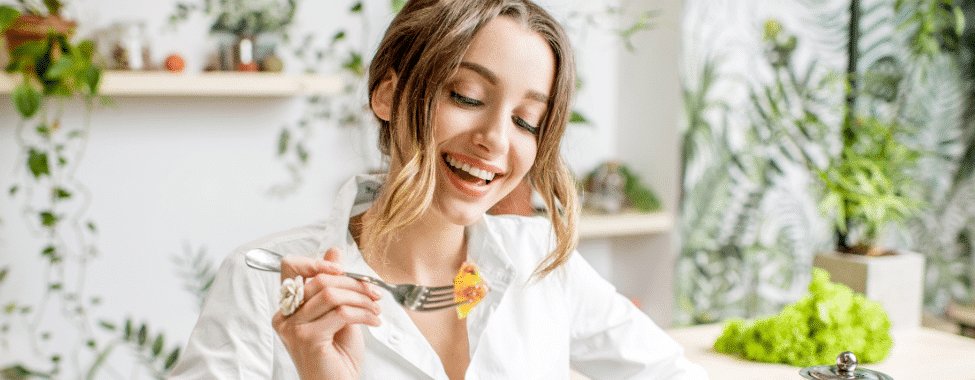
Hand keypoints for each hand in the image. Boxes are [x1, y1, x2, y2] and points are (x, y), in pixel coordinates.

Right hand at [272, 247, 382, 379]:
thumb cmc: (337, 356)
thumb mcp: (339, 313)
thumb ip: (334, 285)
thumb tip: (334, 251)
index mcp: (288, 308)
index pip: (290, 267)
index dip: (315, 261)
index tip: (340, 267)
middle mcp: (285, 316)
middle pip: (320, 279)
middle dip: (354, 283)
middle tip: (375, 293)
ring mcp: (293, 327)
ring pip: (331, 294)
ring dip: (362, 298)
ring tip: (376, 309)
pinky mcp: (307, 338)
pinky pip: (341, 312)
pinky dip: (363, 314)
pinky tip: (373, 321)